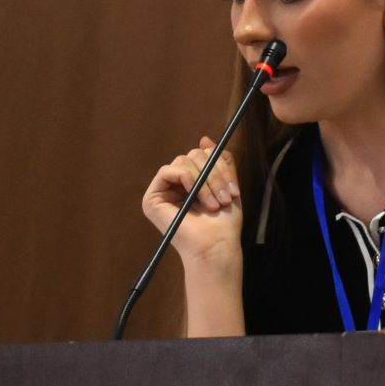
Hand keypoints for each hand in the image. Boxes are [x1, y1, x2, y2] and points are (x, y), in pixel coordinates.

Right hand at [140, 136, 241, 269]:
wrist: (215, 247)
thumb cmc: (223, 225)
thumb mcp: (227, 186)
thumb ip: (219, 162)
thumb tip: (205, 139)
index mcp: (190, 184)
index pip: (201, 157)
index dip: (218, 166)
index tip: (232, 189)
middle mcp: (174, 187)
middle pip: (192, 156)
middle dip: (213, 174)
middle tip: (224, 198)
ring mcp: (162, 192)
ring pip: (183, 161)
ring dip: (204, 180)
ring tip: (214, 203)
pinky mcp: (151, 199)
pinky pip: (168, 170)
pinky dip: (186, 177)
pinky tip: (194, 194)